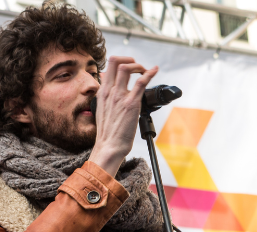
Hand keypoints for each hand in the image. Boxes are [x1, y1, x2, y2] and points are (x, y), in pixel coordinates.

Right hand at [88, 56, 157, 176]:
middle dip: (129, 59)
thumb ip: (106, 96)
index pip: (108, 66)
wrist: (109, 146)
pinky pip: (141, 82)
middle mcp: (110, 91)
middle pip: (116, 61)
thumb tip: (107, 85)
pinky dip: (150, 73)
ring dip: (138, 66)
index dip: (120, 62)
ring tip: (144, 71)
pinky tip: (155, 70)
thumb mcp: (102, 110)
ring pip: (127, 68)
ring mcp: (120, 96)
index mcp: (102, 92)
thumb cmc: (108, 132)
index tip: (128, 67)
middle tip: (136, 67)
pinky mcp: (131, 103)